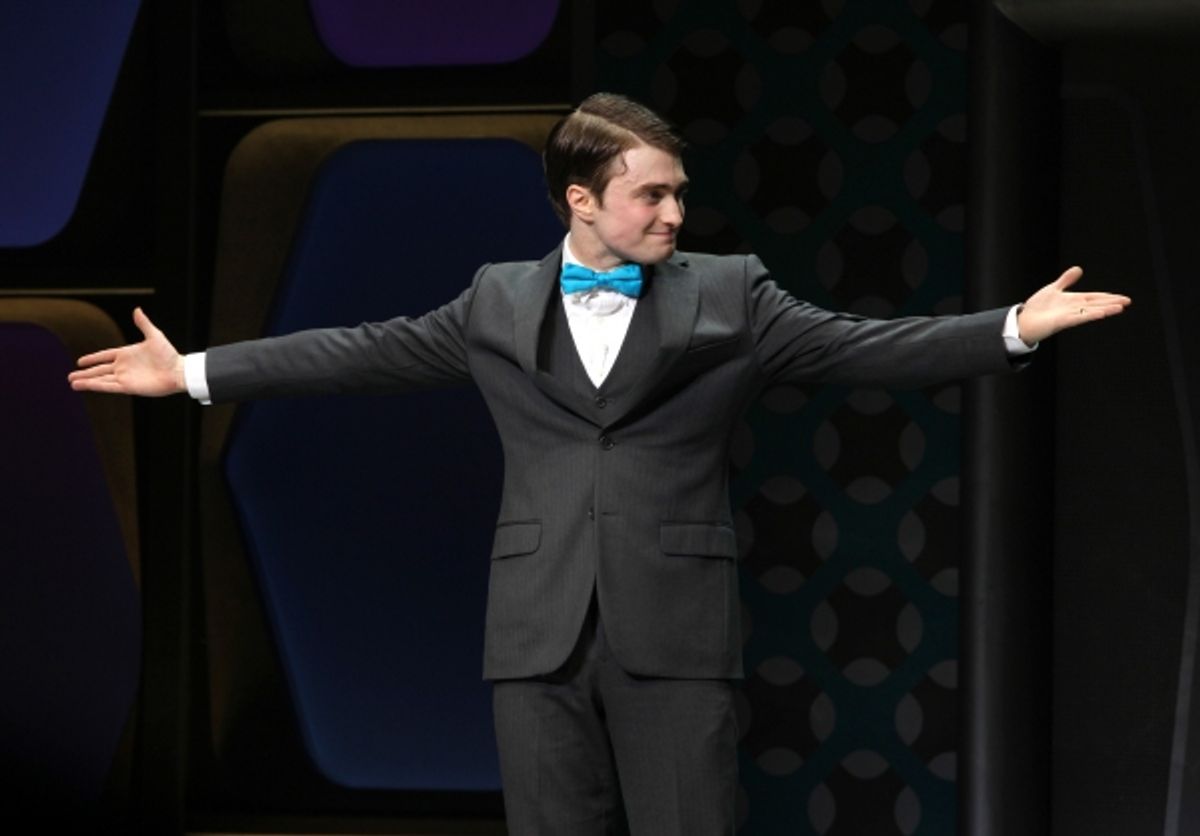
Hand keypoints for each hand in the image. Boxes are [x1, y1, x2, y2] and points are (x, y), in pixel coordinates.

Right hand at [68, 307, 185, 396]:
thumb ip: (143, 324)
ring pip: (101, 379)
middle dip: (85, 373)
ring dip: (87, 381)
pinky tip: (84, 386)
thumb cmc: (169, 354)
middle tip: (70, 376)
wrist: (177, 372)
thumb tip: (137, 310)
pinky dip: (96, 386)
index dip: (93, 358)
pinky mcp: (128, 387)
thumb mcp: (155, 336)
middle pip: (99, 370)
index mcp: (127, 354)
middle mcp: (123, 366)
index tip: (80, 361)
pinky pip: (108, 386)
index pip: (105, 356)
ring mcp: (125, 377)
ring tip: (72, 383)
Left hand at [1017, 266, 1131, 344]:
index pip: (1094, 297)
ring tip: (1119, 308)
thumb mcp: (1053, 288)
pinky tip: (1100, 314)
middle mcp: (1073, 308)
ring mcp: (1068, 315)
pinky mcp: (1061, 321)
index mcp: (1073, 300)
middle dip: (1111, 303)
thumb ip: (1066, 280)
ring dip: (1104, 310)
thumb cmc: (1038, 307)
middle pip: (1096, 304)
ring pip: (1090, 311)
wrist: (1024, 320)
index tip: (1122, 298)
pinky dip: (1088, 315)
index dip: (1108, 296)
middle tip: (1127, 302)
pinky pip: (1077, 318)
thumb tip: (1078, 269)